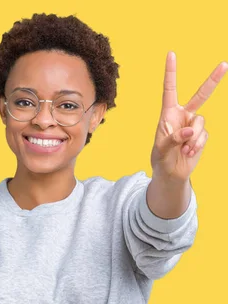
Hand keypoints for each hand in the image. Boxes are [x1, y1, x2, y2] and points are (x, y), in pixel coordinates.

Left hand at [150, 52, 226, 182]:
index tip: (171, 53)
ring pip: (201, 123)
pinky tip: (189, 152)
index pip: (170, 89)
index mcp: (168, 113)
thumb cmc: (160, 157)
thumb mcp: (161, 149)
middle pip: (201, 95)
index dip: (171, 72)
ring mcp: (194, 124)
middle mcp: (183, 115)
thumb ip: (174, 138)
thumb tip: (190, 131)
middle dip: (213, 81)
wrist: (171, 172)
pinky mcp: (202, 135)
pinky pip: (204, 135)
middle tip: (224, 65)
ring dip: (193, 138)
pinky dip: (197, 144)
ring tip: (183, 149)